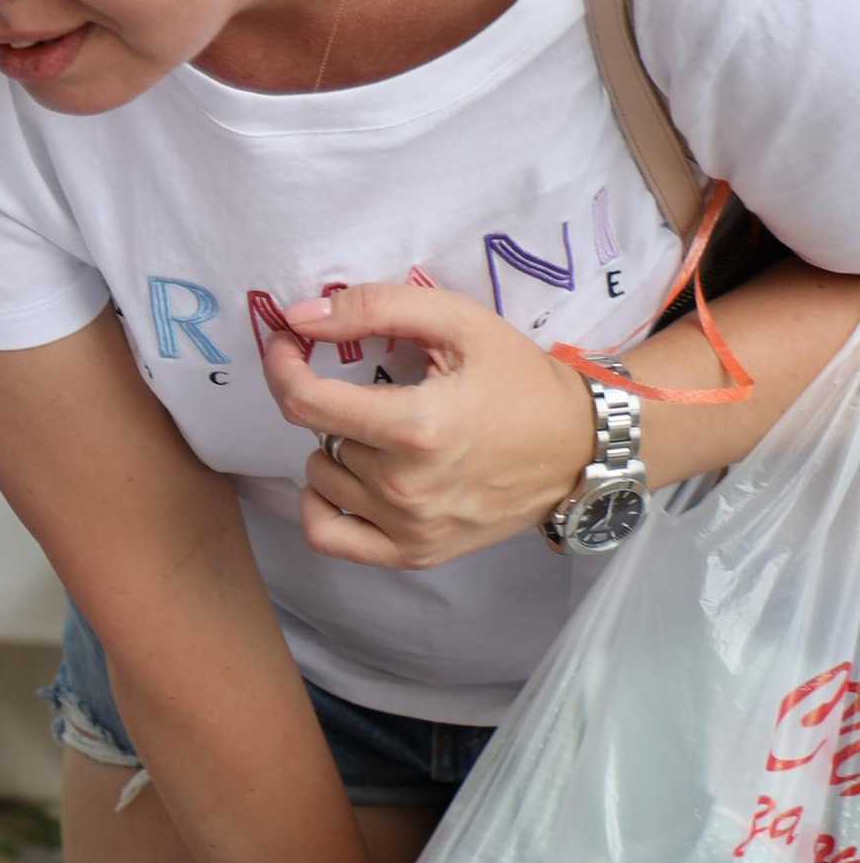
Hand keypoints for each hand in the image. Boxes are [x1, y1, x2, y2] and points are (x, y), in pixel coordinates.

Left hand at [261, 280, 597, 571]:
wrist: (578, 447)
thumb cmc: (521, 380)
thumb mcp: (459, 321)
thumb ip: (376, 308)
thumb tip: (301, 317)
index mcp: (418, 428)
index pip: (306, 403)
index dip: (283, 366)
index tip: (288, 344)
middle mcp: (407, 487)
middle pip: (321, 436)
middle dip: (337, 404)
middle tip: (384, 392)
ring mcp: (408, 528)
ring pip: (321, 479)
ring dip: (336, 449)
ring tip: (386, 433)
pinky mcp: (414, 554)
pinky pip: (326, 535)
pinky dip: (322, 504)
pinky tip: (349, 478)